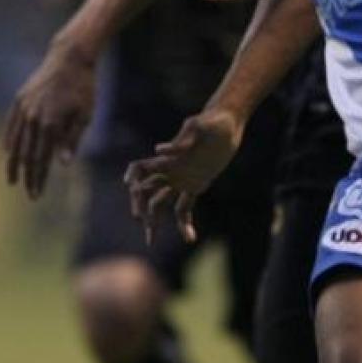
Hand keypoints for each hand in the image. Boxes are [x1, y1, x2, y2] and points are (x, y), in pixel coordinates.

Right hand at [4, 38, 95, 198]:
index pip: (41, 160)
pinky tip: (8, 151)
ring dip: (13, 163)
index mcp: (51, 124)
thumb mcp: (85, 114)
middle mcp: (34, 118)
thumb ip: (72, 139)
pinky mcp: (20, 99)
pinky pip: (12, 124)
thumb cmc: (84, 87)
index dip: (38, 179)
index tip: (37, 195)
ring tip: (12, 179)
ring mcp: (24, 108)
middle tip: (29, 193)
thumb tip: (63, 165)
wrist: (70, 57)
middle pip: (26, 155)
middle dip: (27, 177)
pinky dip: (9, 139)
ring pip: (15, 142)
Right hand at [125, 111, 243, 244]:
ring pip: (160, 203)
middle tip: (141, 220)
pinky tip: (189, 238)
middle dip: (140, 205)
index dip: (132, 177)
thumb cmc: (213, 121)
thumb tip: (157, 151)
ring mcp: (182, 179)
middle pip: (146, 190)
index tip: (132, 188)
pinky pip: (184, 208)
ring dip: (154, 221)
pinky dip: (185, 224)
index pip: (141, 168)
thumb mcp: (199, 125)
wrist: (229, 124)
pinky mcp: (196, 185)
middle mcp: (171, 170)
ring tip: (151, 241)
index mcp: (168, 158)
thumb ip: (183, 136)